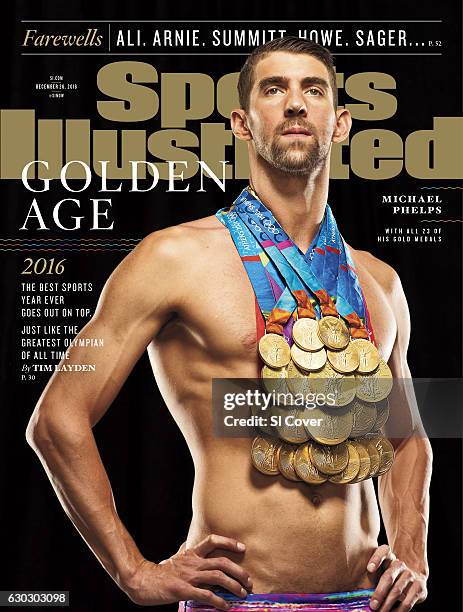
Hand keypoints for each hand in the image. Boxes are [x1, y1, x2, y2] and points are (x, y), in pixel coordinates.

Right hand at [124, 534, 251, 608]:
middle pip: (221, 561)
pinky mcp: (184, 590)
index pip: (213, 540)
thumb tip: (193, 545)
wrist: (143, 580)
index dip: (229, 542)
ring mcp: (189, 575)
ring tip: (242, 593)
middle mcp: (193, 562)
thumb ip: (187, 551)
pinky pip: (206, 595)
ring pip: (217, 577)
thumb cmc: (161, 571)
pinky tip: (226, 607)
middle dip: (239, 571)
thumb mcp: (177, 557)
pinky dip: (219, 601)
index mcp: (192, 553)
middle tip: (249, 581)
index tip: (243, 548)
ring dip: (234, 586)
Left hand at [367, 544, 427, 610]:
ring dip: (387, 604)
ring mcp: (411, 575)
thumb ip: (372, 572)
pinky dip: (399, 611)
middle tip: (372, 605)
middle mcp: (400, 564)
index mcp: (389, 556)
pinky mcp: (419, 588)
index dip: (376, 559)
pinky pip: (408, 602)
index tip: (369, 569)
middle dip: (379, 592)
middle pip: (388, 577)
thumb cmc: (391, 573)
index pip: (384, 552)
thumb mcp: (381, 568)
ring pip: (397, 591)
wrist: (414, 573)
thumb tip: (356, 586)